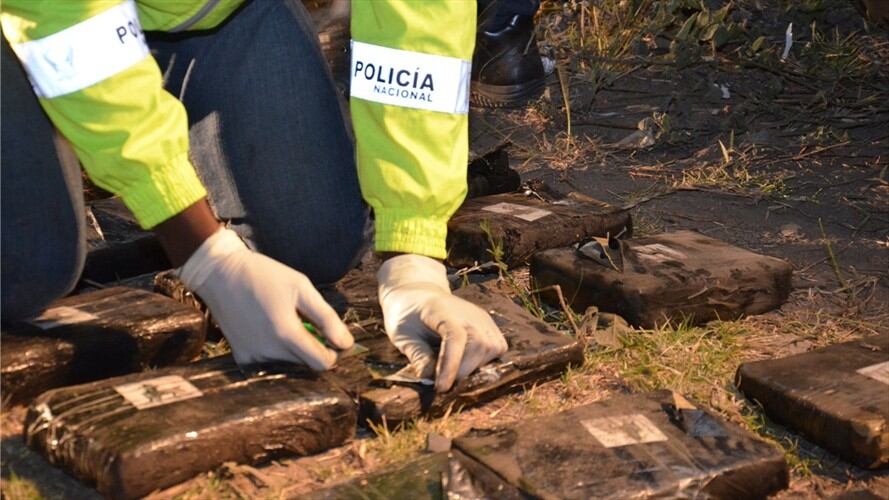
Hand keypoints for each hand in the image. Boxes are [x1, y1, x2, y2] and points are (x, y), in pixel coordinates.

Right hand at [178, 227, 352, 369]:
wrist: (219, 273)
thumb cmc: (264, 275)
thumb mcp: (301, 288)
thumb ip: (326, 317)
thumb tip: (346, 343)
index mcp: (286, 334)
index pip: (322, 363)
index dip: (332, 351)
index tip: (330, 336)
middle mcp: (269, 352)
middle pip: (306, 364)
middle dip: (312, 348)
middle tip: (304, 322)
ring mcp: (252, 357)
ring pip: (288, 365)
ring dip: (293, 350)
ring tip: (283, 321)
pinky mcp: (241, 357)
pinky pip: (269, 363)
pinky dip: (275, 351)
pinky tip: (268, 329)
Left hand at [377, 254, 507, 391]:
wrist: (419, 298)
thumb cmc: (408, 318)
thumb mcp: (402, 336)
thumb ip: (417, 355)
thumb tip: (429, 379)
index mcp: (441, 310)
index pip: (455, 337)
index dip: (450, 365)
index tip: (441, 388)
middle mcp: (468, 311)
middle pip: (479, 344)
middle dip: (463, 370)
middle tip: (443, 382)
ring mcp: (482, 317)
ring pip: (492, 348)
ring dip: (474, 367)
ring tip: (454, 371)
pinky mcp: (489, 325)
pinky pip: (498, 347)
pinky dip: (485, 361)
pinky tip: (467, 364)